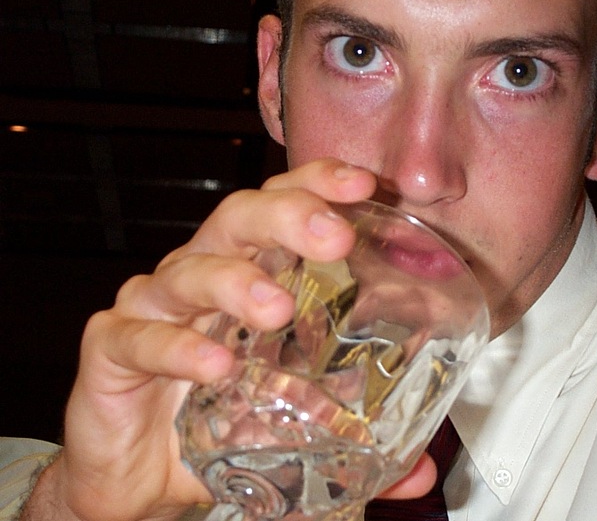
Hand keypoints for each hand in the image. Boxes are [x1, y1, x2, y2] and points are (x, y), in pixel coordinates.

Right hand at [23, 159, 439, 520]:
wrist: (138, 475)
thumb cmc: (213, 423)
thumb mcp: (292, 425)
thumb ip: (356, 442)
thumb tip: (421, 474)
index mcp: (246, 274)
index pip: (279, 208)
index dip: (316, 185)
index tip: (361, 186)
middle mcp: (200, 277)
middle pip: (238, 219)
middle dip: (287, 216)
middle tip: (333, 238)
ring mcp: (153, 309)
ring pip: (190, 270)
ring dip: (236, 282)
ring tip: (277, 308)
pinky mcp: (113, 350)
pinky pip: (140, 338)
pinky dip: (178, 348)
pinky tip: (214, 365)